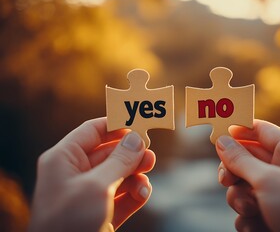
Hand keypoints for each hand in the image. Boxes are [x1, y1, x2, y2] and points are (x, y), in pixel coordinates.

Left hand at [28, 117, 155, 231]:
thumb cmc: (71, 222)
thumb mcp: (96, 186)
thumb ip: (119, 160)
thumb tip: (136, 138)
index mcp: (64, 160)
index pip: (91, 131)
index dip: (115, 125)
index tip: (139, 123)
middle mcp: (75, 175)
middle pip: (109, 153)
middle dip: (130, 152)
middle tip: (149, 151)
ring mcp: (89, 195)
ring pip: (118, 174)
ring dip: (135, 172)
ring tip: (148, 171)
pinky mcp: (101, 213)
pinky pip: (122, 196)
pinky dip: (135, 192)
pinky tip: (142, 192)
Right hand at [216, 120, 279, 231]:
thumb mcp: (268, 181)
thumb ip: (241, 160)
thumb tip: (222, 141)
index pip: (263, 131)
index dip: (241, 129)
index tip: (219, 133)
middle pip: (248, 160)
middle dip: (234, 171)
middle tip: (225, 180)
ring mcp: (278, 195)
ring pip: (244, 187)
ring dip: (240, 199)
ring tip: (251, 210)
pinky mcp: (273, 216)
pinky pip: (248, 209)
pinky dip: (247, 218)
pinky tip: (257, 226)